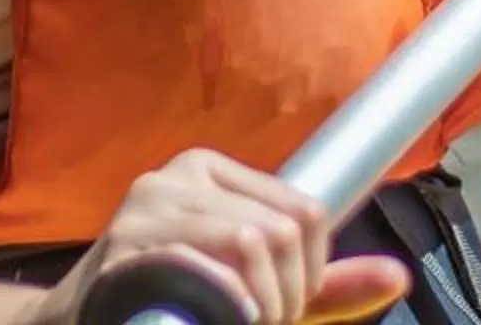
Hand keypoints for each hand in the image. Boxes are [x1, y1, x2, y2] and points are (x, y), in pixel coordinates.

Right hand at [29, 148, 410, 324]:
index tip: (280, 309)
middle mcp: (179, 173)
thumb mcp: (257, 293)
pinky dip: (226, 300)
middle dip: (284, 296)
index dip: (308, 275)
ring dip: (258, 306)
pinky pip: (203, 264)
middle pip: (281, 230)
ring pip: (250, 242)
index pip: (306, 212)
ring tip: (236, 320)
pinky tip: (221, 316)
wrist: (82, 324)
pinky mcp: (124, 243)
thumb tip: (398, 277)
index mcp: (212, 171)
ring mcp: (148, 204)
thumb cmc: (178, 309)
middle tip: (256, 321)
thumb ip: (323, 288)